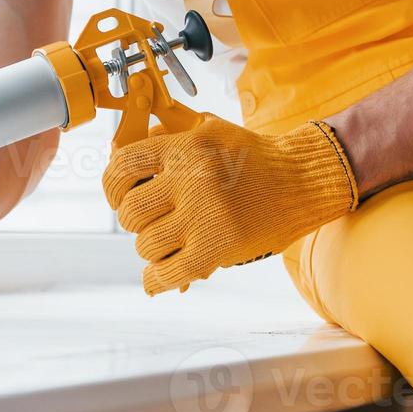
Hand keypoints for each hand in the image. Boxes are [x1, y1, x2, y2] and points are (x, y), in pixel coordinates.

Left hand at [102, 116, 358, 295]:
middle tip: (150, 221)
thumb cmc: (250, 158)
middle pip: (130, 212)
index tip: (118, 197)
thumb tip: (118, 151)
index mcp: (184, 149)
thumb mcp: (209, 131)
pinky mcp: (218, 248)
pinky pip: (168, 273)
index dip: (111, 187)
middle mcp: (190, 180)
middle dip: (133, 220)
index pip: (121, 167)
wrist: (301, 182)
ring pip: (145, 244)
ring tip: (168, 241)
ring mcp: (204, 216)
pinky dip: (156, 280)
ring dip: (150, 248)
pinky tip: (156, 278)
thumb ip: (167, 139)